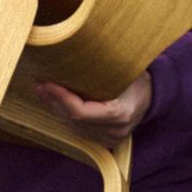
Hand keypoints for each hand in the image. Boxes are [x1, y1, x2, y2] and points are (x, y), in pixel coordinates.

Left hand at [33, 73, 153, 142]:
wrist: (153, 96)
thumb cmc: (137, 78)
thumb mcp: (125, 69)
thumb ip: (103, 66)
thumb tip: (73, 49)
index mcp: (120, 114)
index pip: (80, 111)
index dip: (60, 98)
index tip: (46, 83)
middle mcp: (114, 131)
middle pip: (73, 119)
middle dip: (53, 100)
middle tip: (38, 82)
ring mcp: (109, 138)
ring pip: (72, 125)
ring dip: (56, 108)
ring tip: (42, 89)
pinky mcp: (104, 141)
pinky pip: (78, 128)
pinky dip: (65, 114)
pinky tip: (54, 101)